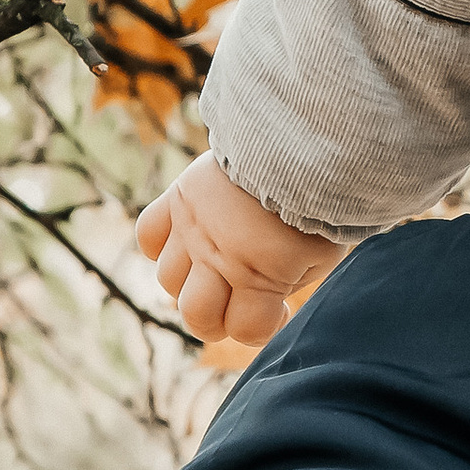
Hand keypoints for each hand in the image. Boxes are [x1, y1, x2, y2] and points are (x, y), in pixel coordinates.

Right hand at [138, 152, 343, 349]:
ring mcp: (193, 228)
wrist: (300, 139)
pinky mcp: (178, 198)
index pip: (246, 330)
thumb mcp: (319, 253)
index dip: (265, 329)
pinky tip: (188, 244)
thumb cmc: (321, 200)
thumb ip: (287, 283)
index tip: (280, 311)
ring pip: (168, 281)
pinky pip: (148, 235)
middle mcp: (217, 255)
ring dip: (190, 285)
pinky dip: (161, 246)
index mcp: (259, 273)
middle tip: (240, 304)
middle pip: (196, 316)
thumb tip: (268, 303)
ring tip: (218, 270)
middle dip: (218, 322)